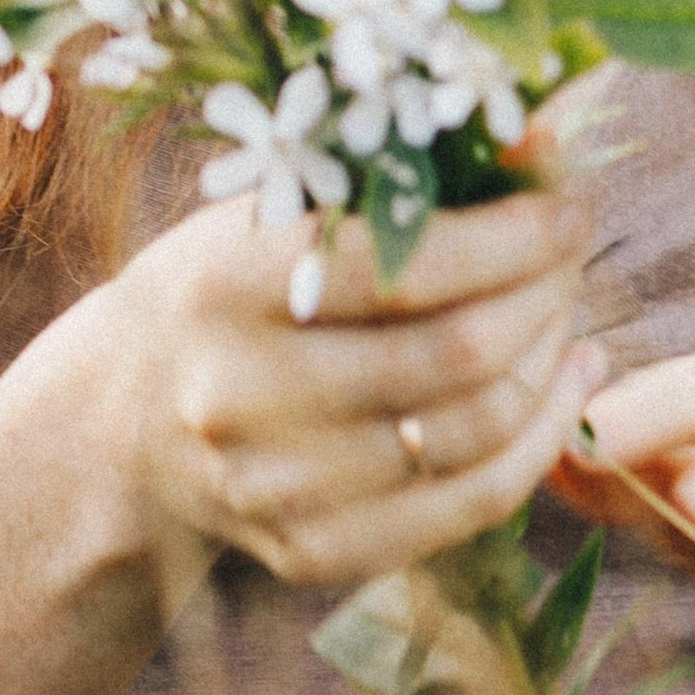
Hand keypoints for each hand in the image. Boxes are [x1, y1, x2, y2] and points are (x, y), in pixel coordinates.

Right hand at [88, 179, 606, 594]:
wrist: (123, 421)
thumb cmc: (225, 287)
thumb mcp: (275, 210)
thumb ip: (394, 179)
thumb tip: (539, 142)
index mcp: (226, 288)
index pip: (403, 267)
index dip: (512, 235)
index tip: (564, 203)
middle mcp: (243, 396)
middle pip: (457, 353)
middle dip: (545, 290)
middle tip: (570, 250)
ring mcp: (277, 489)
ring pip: (478, 429)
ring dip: (552, 357)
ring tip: (565, 307)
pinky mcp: (315, 552)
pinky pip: (473, 503)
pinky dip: (544, 436)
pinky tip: (571, 377)